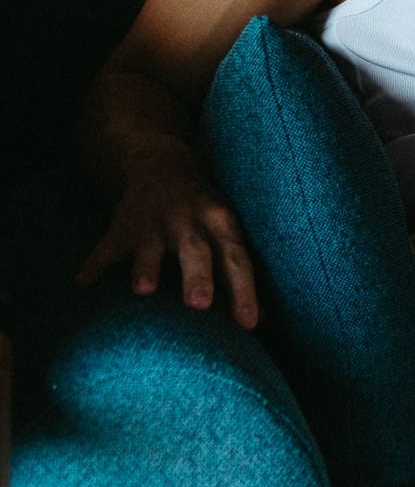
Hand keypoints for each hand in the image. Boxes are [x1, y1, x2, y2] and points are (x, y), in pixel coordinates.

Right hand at [76, 148, 259, 328]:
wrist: (163, 162)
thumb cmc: (205, 210)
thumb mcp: (226, 229)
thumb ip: (237, 273)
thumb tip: (259, 321)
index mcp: (221, 224)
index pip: (237, 259)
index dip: (244, 291)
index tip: (249, 323)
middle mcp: (190, 223)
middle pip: (197, 251)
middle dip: (198, 277)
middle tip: (199, 305)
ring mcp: (155, 224)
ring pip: (150, 247)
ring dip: (147, 268)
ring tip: (143, 291)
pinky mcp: (124, 226)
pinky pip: (108, 246)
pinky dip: (94, 264)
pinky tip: (83, 282)